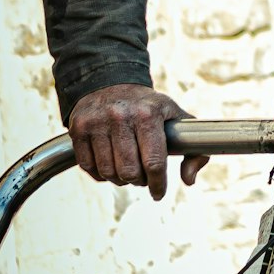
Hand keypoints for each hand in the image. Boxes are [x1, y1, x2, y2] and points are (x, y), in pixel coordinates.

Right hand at [67, 84, 208, 200]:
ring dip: (120, 179)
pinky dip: (101, 174)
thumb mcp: (176, 118)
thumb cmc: (148, 107)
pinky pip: (89, 167)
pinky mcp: (78, 128)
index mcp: (148, 114)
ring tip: (128, 170)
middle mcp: (120, 116)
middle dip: (139, 182)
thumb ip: (195, 150)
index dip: (158, 184)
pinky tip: (110, 166)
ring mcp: (97, 122)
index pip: (154, 162)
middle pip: (130, 172)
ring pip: (109, 173)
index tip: (158, 193)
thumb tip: (189, 181)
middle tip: (143, 178)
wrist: (111, 80)